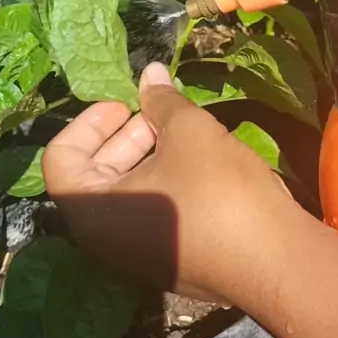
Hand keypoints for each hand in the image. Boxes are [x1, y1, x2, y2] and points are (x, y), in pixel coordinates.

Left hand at [42, 62, 293, 304]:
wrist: (276, 260)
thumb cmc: (219, 191)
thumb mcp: (189, 132)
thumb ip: (161, 101)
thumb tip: (149, 72)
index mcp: (92, 212)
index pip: (60, 159)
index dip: (88, 123)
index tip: (126, 105)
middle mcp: (104, 241)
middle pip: (93, 176)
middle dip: (124, 135)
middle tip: (159, 112)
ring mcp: (136, 257)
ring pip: (126, 197)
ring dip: (147, 157)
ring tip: (183, 131)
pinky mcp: (169, 264)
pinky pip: (150, 218)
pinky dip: (163, 185)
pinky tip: (200, 164)